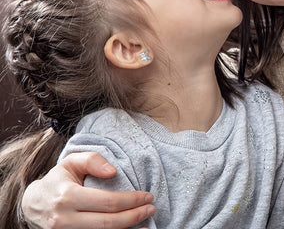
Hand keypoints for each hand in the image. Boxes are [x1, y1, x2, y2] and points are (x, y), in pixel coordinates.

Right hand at [21, 152, 155, 228]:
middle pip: (107, 224)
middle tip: (151, 208)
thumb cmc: (58, 179)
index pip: (107, 202)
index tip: (147, 196)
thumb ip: (93, 160)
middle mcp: (65, 220)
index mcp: (68, 197)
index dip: (131, 200)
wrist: (33, 204)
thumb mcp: (72, 162)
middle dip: (134, 216)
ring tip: (146, 224)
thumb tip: (114, 171)